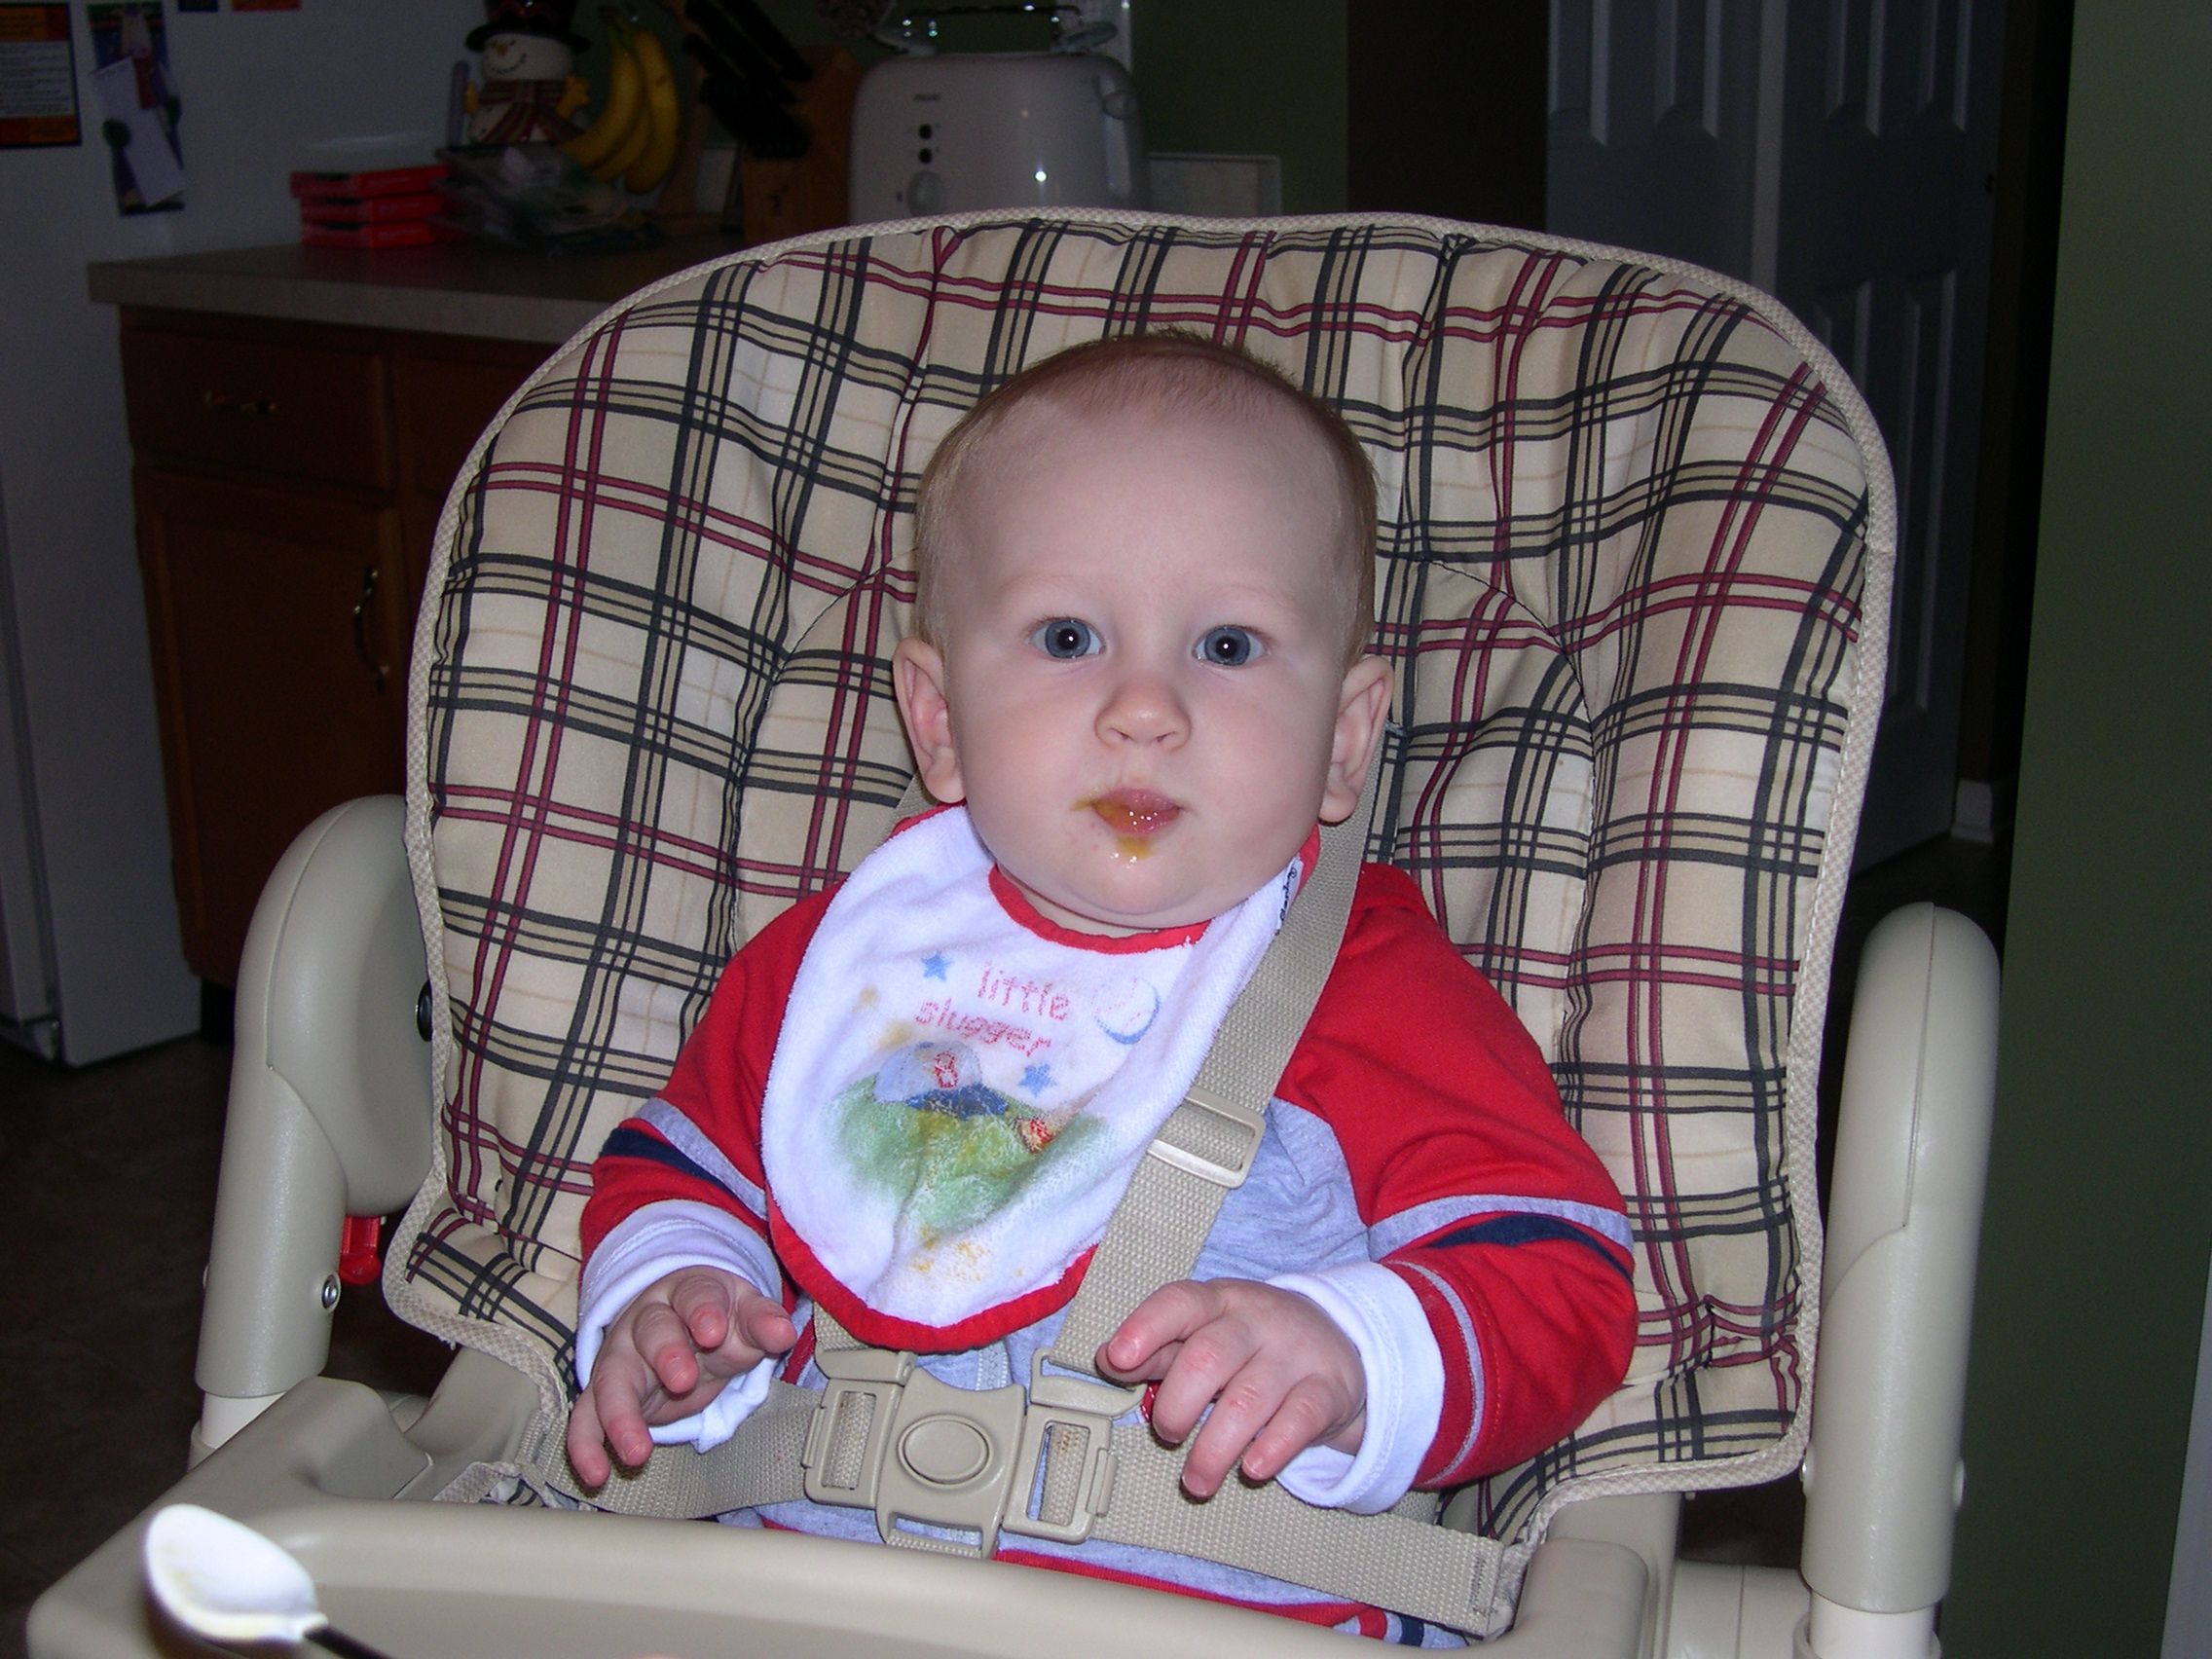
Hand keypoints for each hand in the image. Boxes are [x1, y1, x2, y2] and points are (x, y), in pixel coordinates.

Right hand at [565, 1266, 797, 1486]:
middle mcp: (648, 1320)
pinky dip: (586, 1445)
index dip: (703, 1312)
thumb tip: (783, 1332)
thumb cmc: (720, 1320)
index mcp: (688, 1292)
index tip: (714, 1332)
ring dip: (620, 1415)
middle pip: (652, 1331)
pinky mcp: (607, 1392)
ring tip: (635, 1450)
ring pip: (612, 1378)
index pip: (695, 1295)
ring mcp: (623, 1356)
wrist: (691, 1326)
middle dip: (666, 1354)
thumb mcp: (747, 1316)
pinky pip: (587, 1417)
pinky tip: (595, 1473)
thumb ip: (763, 1323)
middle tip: (683, 1380)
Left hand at [1096, 1278, 1365, 1499]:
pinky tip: (1252, 1469)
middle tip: (1168, 1434)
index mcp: (1218, 1301)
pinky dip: (1273, 1448)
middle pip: (1208, 1357)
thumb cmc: (1251, 1344)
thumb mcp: (1206, 1335)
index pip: (1180, 1302)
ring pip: (1248, 1400)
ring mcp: (1295, 1354)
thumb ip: (1158, 1349)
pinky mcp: (1328, 1390)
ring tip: (1195, 1482)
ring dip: (1213, 1449)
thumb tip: (1108, 1359)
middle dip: (1176, 1406)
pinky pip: (1300, 1419)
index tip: (1118, 1359)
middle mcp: (1257, 1321)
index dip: (1145, 1328)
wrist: (1339, 1344)